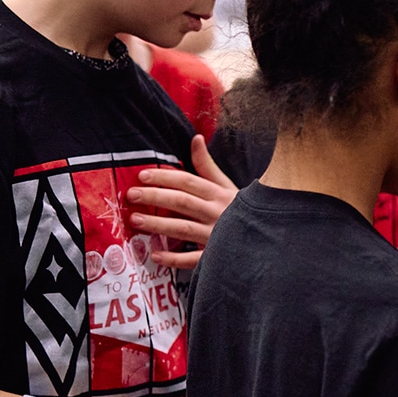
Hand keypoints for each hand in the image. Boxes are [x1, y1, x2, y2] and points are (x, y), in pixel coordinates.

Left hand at [127, 134, 237, 268]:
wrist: (266, 237)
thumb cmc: (240, 210)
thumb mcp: (227, 185)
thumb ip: (207, 165)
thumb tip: (196, 138)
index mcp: (219, 194)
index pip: (189, 182)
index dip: (165, 177)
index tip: (142, 176)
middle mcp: (218, 213)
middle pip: (183, 202)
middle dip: (156, 197)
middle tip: (132, 195)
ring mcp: (217, 236)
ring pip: (185, 228)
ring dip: (159, 224)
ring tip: (136, 220)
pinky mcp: (217, 256)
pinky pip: (194, 259)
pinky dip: (174, 259)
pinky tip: (155, 254)